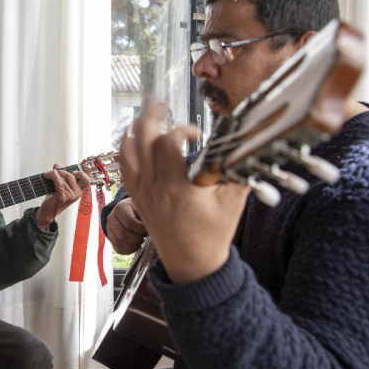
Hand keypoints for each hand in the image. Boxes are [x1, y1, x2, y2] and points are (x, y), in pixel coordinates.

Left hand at [35, 164, 91, 229]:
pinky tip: (49, 174)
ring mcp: (70, 196)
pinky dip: (54, 177)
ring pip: (63, 179)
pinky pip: (59, 183)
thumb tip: (57, 165)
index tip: (74, 172)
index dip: (82, 174)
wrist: (48, 212)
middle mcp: (76, 194)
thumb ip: (60, 175)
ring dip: (53, 174)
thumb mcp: (59, 186)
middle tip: (53, 172)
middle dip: (61, 172)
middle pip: (71, 176)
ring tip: (47, 175)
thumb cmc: (54, 199)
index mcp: (79, 191)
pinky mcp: (62, 197)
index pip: (87, 181)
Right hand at [105, 198, 146, 254]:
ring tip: (140, 240)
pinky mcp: (110, 238)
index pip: (129, 223)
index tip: (147, 229)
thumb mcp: (143, 207)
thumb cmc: (138, 209)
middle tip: (144, 236)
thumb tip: (154, 227)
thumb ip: (147, 215)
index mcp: (120, 208)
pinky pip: (118, 249)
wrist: (129, 210)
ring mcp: (109, 229)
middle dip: (137, 238)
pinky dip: (129, 250)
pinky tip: (136, 245)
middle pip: (123, 235)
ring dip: (133, 245)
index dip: (141, 229)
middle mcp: (111, 218)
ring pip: (119, 243)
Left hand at [120, 104, 249, 284]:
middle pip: (141, 138)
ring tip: (145, 115)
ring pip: (127, 151)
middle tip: (161, 104)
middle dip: (150, 115)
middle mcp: (153, 187)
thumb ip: (236, 170)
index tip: (198, 134)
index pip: (168, 142)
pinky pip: (124, 167)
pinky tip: (134, 139)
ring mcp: (142, 192)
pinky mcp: (138, 198)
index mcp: (175, 186)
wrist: (193, 264)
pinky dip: (127, 149)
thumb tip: (244, 144)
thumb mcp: (233, 201)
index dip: (183, 129)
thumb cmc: (212, 235)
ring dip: (134, 129)